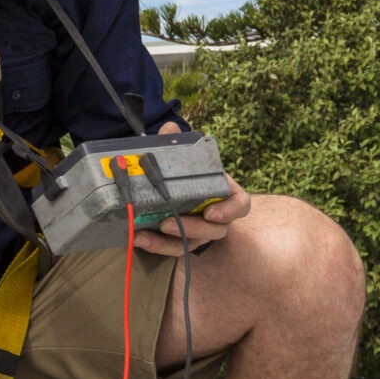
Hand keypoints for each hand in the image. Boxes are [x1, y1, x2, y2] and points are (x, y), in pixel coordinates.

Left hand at [130, 120, 248, 257]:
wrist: (172, 190)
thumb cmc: (186, 174)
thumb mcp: (183, 159)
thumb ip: (178, 145)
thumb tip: (169, 129)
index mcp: (225, 194)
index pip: (240, 205)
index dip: (230, 211)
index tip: (210, 213)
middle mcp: (218, 217)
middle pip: (215, 229)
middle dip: (192, 228)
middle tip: (167, 223)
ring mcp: (200, 233)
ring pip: (191, 243)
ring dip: (168, 242)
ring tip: (145, 236)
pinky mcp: (182, 242)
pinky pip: (173, 249)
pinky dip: (155, 245)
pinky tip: (138, 238)